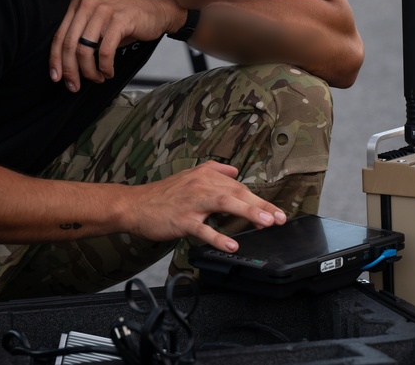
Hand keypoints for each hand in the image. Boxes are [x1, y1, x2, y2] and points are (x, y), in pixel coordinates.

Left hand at [49, 0, 182, 91]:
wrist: (158, 8)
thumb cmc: (128, 20)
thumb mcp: (99, 23)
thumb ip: (82, 36)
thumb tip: (67, 66)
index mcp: (78, 4)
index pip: (59, 36)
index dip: (55, 60)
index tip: (56, 77)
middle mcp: (87, 4)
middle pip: (69, 45)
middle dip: (71, 70)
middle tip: (75, 86)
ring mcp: (103, 10)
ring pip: (85, 50)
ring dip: (90, 71)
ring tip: (98, 78)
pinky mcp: (119, 20)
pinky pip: (105, 51)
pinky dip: (105, 67)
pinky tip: (109, 72)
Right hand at [122, 161, 286, 251]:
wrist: (134, 205)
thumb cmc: (163, 194)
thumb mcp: (190, 175)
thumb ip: (214, 170)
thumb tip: (235, 170)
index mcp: (206, 175)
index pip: (239, 186)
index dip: (258, 200)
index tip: (274, 211)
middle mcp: (202, 185)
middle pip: (237, 193)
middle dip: (261, 205)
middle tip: (280, 217)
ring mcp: (192, 202)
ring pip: (226, 204)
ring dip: (248, 213)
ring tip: (266, 223)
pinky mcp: (183, 219)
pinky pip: (203, 229)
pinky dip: (218, 237)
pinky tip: (232, 245)